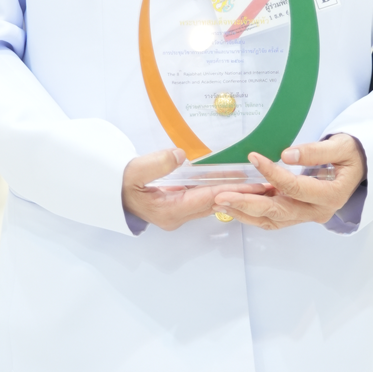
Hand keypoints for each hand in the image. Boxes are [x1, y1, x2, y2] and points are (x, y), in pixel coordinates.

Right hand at [121, 146, 269, 231]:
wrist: (105, 193)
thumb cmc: (119, 183)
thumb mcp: (135, 172)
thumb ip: (157, 163)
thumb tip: (180, 155)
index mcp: (170, 211)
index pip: (209, 199)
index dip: (234, 191)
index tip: (256, 186)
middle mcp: (177, 216)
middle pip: (215, 204)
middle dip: (241, 195)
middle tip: (267, 186)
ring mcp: (177, 214)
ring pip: (211, 203)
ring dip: (232, 194)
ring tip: (257, 185)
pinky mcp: (176, 207)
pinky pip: (202, 199)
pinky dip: (218, 191)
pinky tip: (231, 182)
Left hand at [208, 134, 365, 230]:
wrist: (361, 168)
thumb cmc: (352, 155)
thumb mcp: (341, 147)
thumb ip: (315, 152)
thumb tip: (287, 155)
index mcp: (330, 195)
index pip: (294, 187)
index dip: (272, 173)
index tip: (253, 156)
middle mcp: (317, 211)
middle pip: (278, 211)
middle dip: (248, 204)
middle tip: (222, 196)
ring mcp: (307, 216)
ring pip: (272, 220)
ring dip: (245, 212)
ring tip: (221, 202)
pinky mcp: (298, 214)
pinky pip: (273, 219)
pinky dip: (253, 214)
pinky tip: (235, 205)